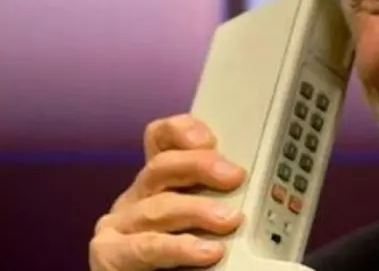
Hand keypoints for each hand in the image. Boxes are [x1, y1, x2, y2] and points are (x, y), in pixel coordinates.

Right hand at [89, 114, 246, 269]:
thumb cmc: (183, 257)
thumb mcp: (203, 219)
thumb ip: (218, 198)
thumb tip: (258, 188)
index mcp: (159, 182)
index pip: (162, 139)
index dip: (183, 131)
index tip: (212, 140)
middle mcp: (137, 197)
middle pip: (162, 165)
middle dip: (200, 165)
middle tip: (234, 176)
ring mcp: (121, 225)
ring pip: (159, 206)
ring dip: (198, 210)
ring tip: (230, 220)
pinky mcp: (110, 255)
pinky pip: (147, 245)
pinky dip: (180, 247)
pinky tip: (208, 251)